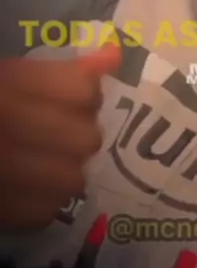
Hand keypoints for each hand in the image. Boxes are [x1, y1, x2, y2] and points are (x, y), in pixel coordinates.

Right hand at [0, 43, 119, 230]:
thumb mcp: (7, 76)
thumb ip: (61, 71)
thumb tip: (114, 56)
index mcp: (4, 91)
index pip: (81, 89)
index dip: (84, 91)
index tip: (73, 94)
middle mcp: (5, 129)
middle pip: (85, 138)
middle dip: (78, 133)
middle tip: (57, 130)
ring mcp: (2, 174)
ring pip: (72, 179)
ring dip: (64, 169)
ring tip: (42, 159)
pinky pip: (45, 211)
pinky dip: (42, 200)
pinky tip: (25, 186)